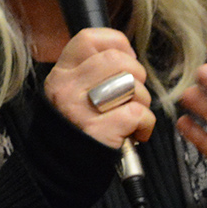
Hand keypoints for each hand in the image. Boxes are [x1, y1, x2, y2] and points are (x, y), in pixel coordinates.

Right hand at [44, 27, 155, 148]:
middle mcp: (66, 88)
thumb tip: (127, 55)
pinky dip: (145, 124)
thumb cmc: (79, 128)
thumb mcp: (73, 92)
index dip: (117, 45)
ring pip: (131, 85)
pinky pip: (137, 112)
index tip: (125, 62)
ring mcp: (80, 109)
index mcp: (62, 74)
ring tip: (130, 116)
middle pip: (118, 60)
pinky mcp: (97, 130)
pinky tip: (134, 132)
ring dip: (142, 101)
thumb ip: (92, 70)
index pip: (90, 39)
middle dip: (137, 76)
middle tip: (131, 95)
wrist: (64, 168)